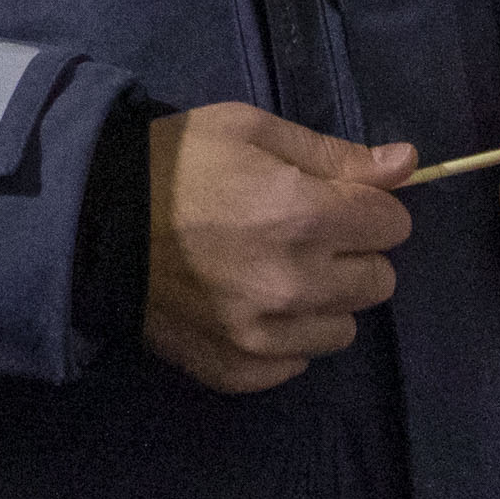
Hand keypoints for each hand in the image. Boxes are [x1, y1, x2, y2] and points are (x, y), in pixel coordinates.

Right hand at [143, 104, 413, 394]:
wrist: (92, 221)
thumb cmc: (176, 162)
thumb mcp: (252, 131)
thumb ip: (334, 155)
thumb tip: (408, 165)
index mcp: (304, 215)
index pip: (392, 224)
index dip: (367, 205)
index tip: (332, 199)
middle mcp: (295, 283)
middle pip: (379, 281)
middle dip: (352, 253)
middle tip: (302, 234)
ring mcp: (266, 334)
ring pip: (344, 328)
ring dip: (323, 300)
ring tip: (275, 272)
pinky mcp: (239, 368)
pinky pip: (297, 363)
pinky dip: (285, 337)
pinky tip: (250, 305)